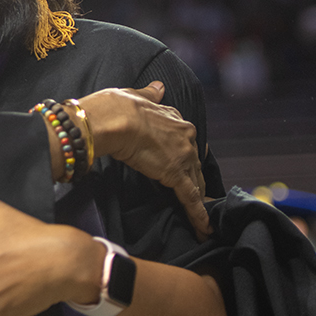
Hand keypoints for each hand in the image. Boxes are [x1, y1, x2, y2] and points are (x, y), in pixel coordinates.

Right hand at [78, 82, 210, 238]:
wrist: (111, 120)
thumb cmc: (115, 107)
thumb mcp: (134, 95)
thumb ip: (149, 94)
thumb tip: (159, 88)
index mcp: (174, 118)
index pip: (185, 141)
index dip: (185, 154)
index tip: (185, 163)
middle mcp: (185, 136)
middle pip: (194, 163)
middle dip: (195, 179)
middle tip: (197, 196)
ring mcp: (182, 156)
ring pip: (195, 182)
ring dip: (199, 200)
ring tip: (202, 218)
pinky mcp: (175, 175)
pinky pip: (190, 198)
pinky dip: (198, 214)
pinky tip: (204, 227)